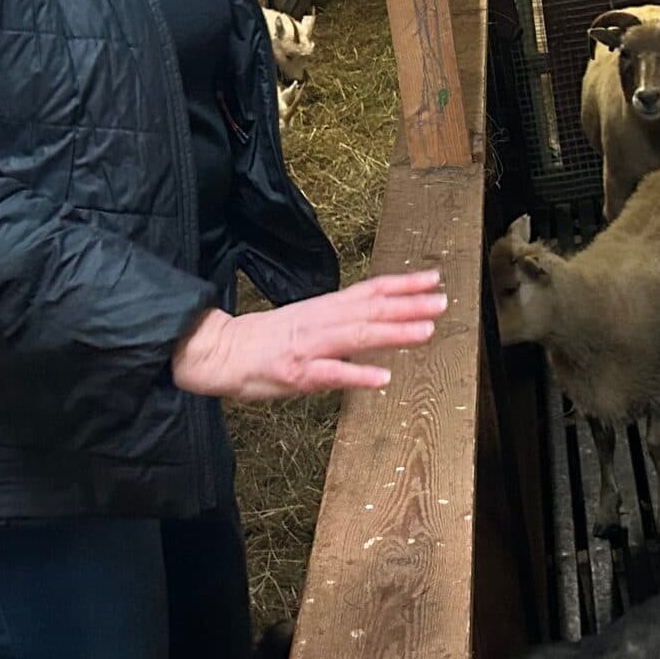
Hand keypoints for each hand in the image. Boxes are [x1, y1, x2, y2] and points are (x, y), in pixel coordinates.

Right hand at [173, 270, 446, 399]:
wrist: (217, 352)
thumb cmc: (261, 342)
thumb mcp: (305, 322)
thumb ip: (339, 322)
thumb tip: (374, 322)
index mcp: (323, 309)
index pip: (370, 291)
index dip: (402, 285)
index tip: (432, 279)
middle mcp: (320, 321)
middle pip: (371, 309)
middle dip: (409, 305)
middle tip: (442, 301)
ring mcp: (309, 347)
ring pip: (357, 336)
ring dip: (393, 333)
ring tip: (425, 331)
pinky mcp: (295, 373)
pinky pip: (330, 374)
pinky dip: (357, 376)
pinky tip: (382, 379)